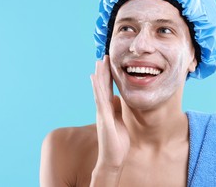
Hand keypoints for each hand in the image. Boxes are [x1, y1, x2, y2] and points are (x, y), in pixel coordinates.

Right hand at [90, 55, 129, 170]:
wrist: (113, 158)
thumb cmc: (117, 141)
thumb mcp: (119, 121)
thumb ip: (117, 109)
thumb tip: (116, 98)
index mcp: (108, 108)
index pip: (108, 88)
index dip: (108, 75)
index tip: (109, 62)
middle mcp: (103, 108)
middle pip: (102, 86)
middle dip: (103, 71)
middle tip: (103, 56)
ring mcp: (102, 112)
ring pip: (99, 90)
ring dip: (99, 75)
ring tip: (99, 62)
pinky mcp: (103, 117)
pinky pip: (100, 100)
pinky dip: (97, 88)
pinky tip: (95, 78)